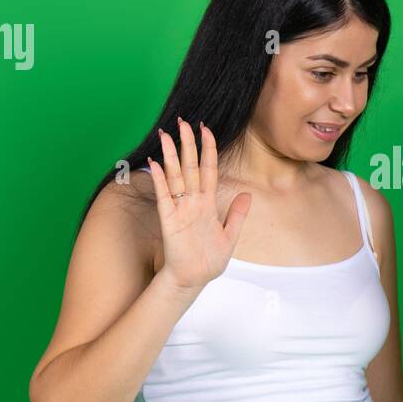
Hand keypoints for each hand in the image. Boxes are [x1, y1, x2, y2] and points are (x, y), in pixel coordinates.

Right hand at [146, 117, 250, 293]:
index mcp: (208, 203)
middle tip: (183, 122)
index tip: (206, 129)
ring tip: (166, 134)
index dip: (209, 149)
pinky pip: (164, 196)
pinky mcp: (169, 220)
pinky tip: (155, 163)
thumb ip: (237, 214)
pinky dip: (159, 180)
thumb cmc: (210, 260)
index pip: (209, 170)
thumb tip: (247, 194)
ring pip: (175, 176)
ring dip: (170, 155)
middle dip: (187, 144)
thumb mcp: (230, 235)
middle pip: (190, 167)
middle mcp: (193, 202)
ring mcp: (180, 209)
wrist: (194, 279)